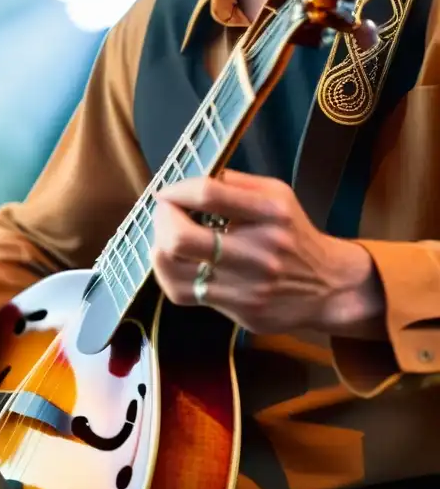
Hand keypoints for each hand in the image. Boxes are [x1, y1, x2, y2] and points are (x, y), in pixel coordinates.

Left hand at [151, 171, 383, 336]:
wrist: (329, 288)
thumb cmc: (294, 236)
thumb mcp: (277, 197)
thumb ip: (235, 184)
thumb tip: (190, 179)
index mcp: (271, 212)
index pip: (207, 194)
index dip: (176, 191)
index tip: (167, 193)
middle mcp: (260, 249)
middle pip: (180, 238)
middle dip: (160, 223)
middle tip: (164, 216)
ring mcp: (249, 284)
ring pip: (174, 269)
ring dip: (159, 248)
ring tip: (166, 239)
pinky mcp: (240, 309)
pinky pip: (182, 292)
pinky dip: (168, 274)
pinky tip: (175, 263)